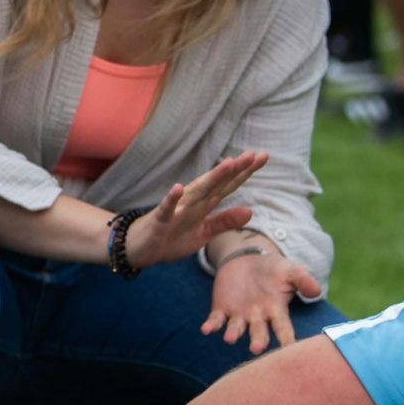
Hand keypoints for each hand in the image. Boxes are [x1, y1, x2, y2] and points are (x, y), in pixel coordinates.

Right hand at [123, 153, 266, 269]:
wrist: (141, 249)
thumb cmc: (171, 237)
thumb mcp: (204, 232)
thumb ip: (225, 221)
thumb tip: (250, 211)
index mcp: (204, 204)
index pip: (228, 186)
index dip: (244, 173)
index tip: (262, 157)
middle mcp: (192, 201)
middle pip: (217, 183)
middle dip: (234, 170)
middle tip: (253, 155)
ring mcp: (176, 209)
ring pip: (196, 191)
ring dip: (211, 178)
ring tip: (228, 164)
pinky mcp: (160, 220)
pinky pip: (166, 209)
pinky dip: (171, 199)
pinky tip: (177, 188)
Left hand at [202, 246, 323, 353]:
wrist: (247, 259)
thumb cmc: (273, 269)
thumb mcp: (290, 270)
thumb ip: (303, 279)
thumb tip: (316, 291)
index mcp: (276, 311)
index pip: (283, 328)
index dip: (286, 339)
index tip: (290, 350)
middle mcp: (258, 318)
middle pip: (259, 333)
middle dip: (258, 341)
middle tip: (257, 349)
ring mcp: (239, 316)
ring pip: (236, 329)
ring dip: (233, 334)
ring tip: (230, 338)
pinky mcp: (221, 309)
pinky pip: (215, 320)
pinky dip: (211, 325)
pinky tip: (206, 329)